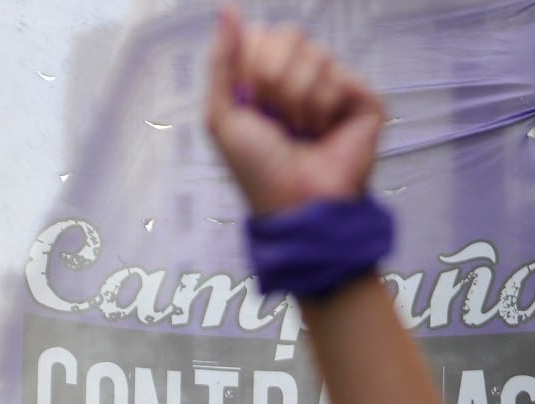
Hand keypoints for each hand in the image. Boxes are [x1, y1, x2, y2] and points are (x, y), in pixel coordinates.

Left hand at [206, 7, 383, 214]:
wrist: (292, 200)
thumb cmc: (256, 167)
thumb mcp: (222, 115)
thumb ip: (222, 60)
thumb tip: (226, 8)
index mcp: (268, 78)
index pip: (262, 35)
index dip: (250, 64)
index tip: (248, 102)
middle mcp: (303, 76)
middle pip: (289, 35)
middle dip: (271, 79)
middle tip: (274, 118)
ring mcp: (336, 85)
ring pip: (315, 55)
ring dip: (296, 100)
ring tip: (299, 130)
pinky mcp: (364, 97)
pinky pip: (339, 76)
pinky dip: (322, 107)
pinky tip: (324, 131)